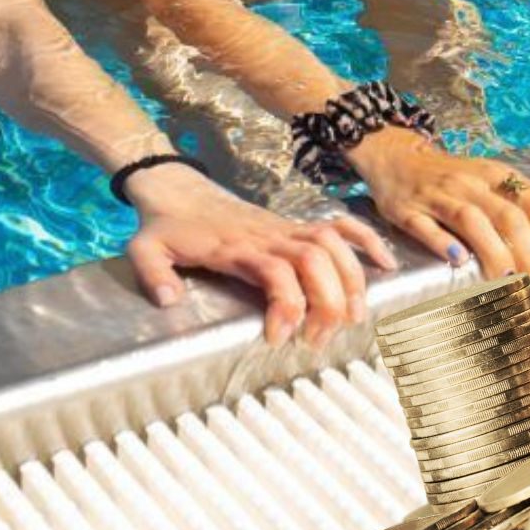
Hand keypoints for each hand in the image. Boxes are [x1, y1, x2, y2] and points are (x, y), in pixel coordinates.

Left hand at [125, 173, 396, 349]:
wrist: (176, 190)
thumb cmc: (165, 226)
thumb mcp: (144, 249)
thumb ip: (154, 274)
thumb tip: (169, 301)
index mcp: (236, 246)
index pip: (274, 272)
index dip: (285, 305)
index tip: (279, 338)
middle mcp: (267, 235)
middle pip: (314, 259)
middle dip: (327, 301)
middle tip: (320, 339)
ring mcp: (285, 227)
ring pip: (332, 244)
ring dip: (351, 279)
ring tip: (356, 317)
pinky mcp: (294, 225)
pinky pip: (339, 225)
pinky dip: (366, 241)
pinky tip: (385, 266)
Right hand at [348, 129, 529, 274]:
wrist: (396, 156)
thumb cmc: (450, 175)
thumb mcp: (490, 176)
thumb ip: (524, 195)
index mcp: (493, 175)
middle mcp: (468, 184)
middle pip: (506, 215)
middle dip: (528, 252)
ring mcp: (436, 196)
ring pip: (470, 220)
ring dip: (493, 251)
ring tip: (509, 279)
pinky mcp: (407, 210)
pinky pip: (424, 226)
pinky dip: (443, 243)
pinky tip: (459, 261)